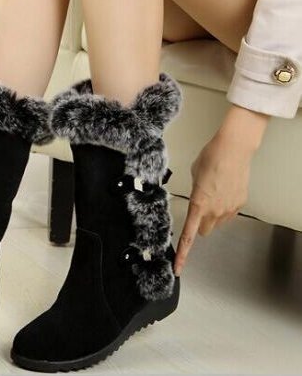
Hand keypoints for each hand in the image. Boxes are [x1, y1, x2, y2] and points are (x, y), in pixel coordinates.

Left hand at [174, 105, 268, 275]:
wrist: (232, 151)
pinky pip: (229, 213)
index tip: (178, 267)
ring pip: (217, 222)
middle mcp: (214, 211)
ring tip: (213, 193)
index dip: (182, 254)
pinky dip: (225, 207)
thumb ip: (194, 192)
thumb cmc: (210, 159)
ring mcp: (229, 209)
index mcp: (197, 205)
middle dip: (199, 224)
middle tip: (199, 208)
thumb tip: (198, 195)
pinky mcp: (240, 204)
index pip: (188, 236)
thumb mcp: (193, 176)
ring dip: (213, 215)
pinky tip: (225, 190)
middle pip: (203, 230)